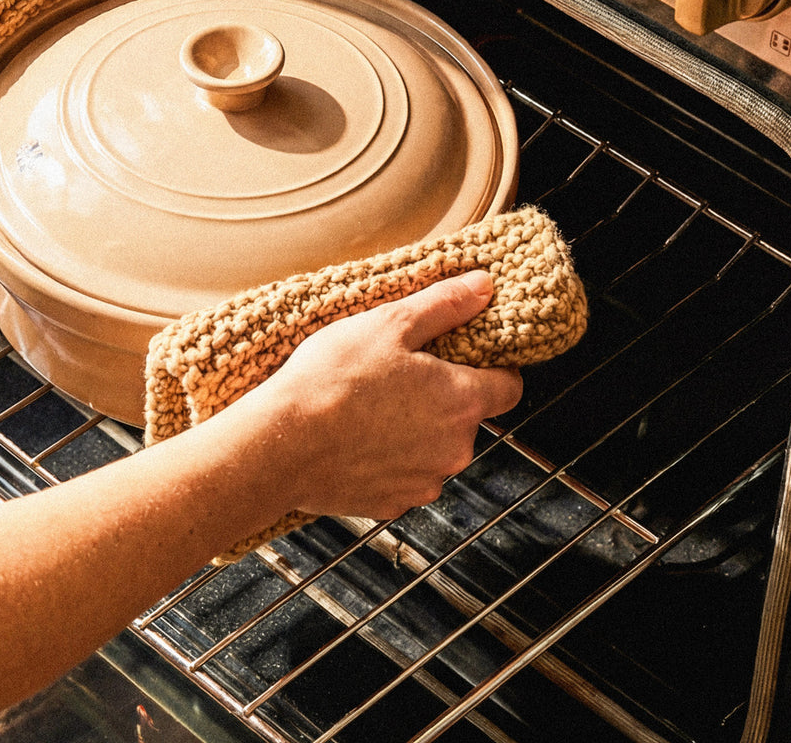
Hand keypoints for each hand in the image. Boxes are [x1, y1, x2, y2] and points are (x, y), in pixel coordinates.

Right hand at [252, 271, 522, 519]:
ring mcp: (424, 482)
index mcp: (462, 401)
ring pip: (433, 449)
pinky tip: (353, 439)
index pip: (509, 387)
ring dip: (413, 431)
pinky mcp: (391, 504)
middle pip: (466, 418)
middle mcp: (455, 449)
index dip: (492, 368)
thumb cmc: (333, 379)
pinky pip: (401, 476)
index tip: (462, 356)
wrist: (281, 445)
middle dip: (440, 397)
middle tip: (396, 374)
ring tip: (367, 407)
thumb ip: (443, 305)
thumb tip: (483, 286)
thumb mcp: (388, 323)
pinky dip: (385, 460)